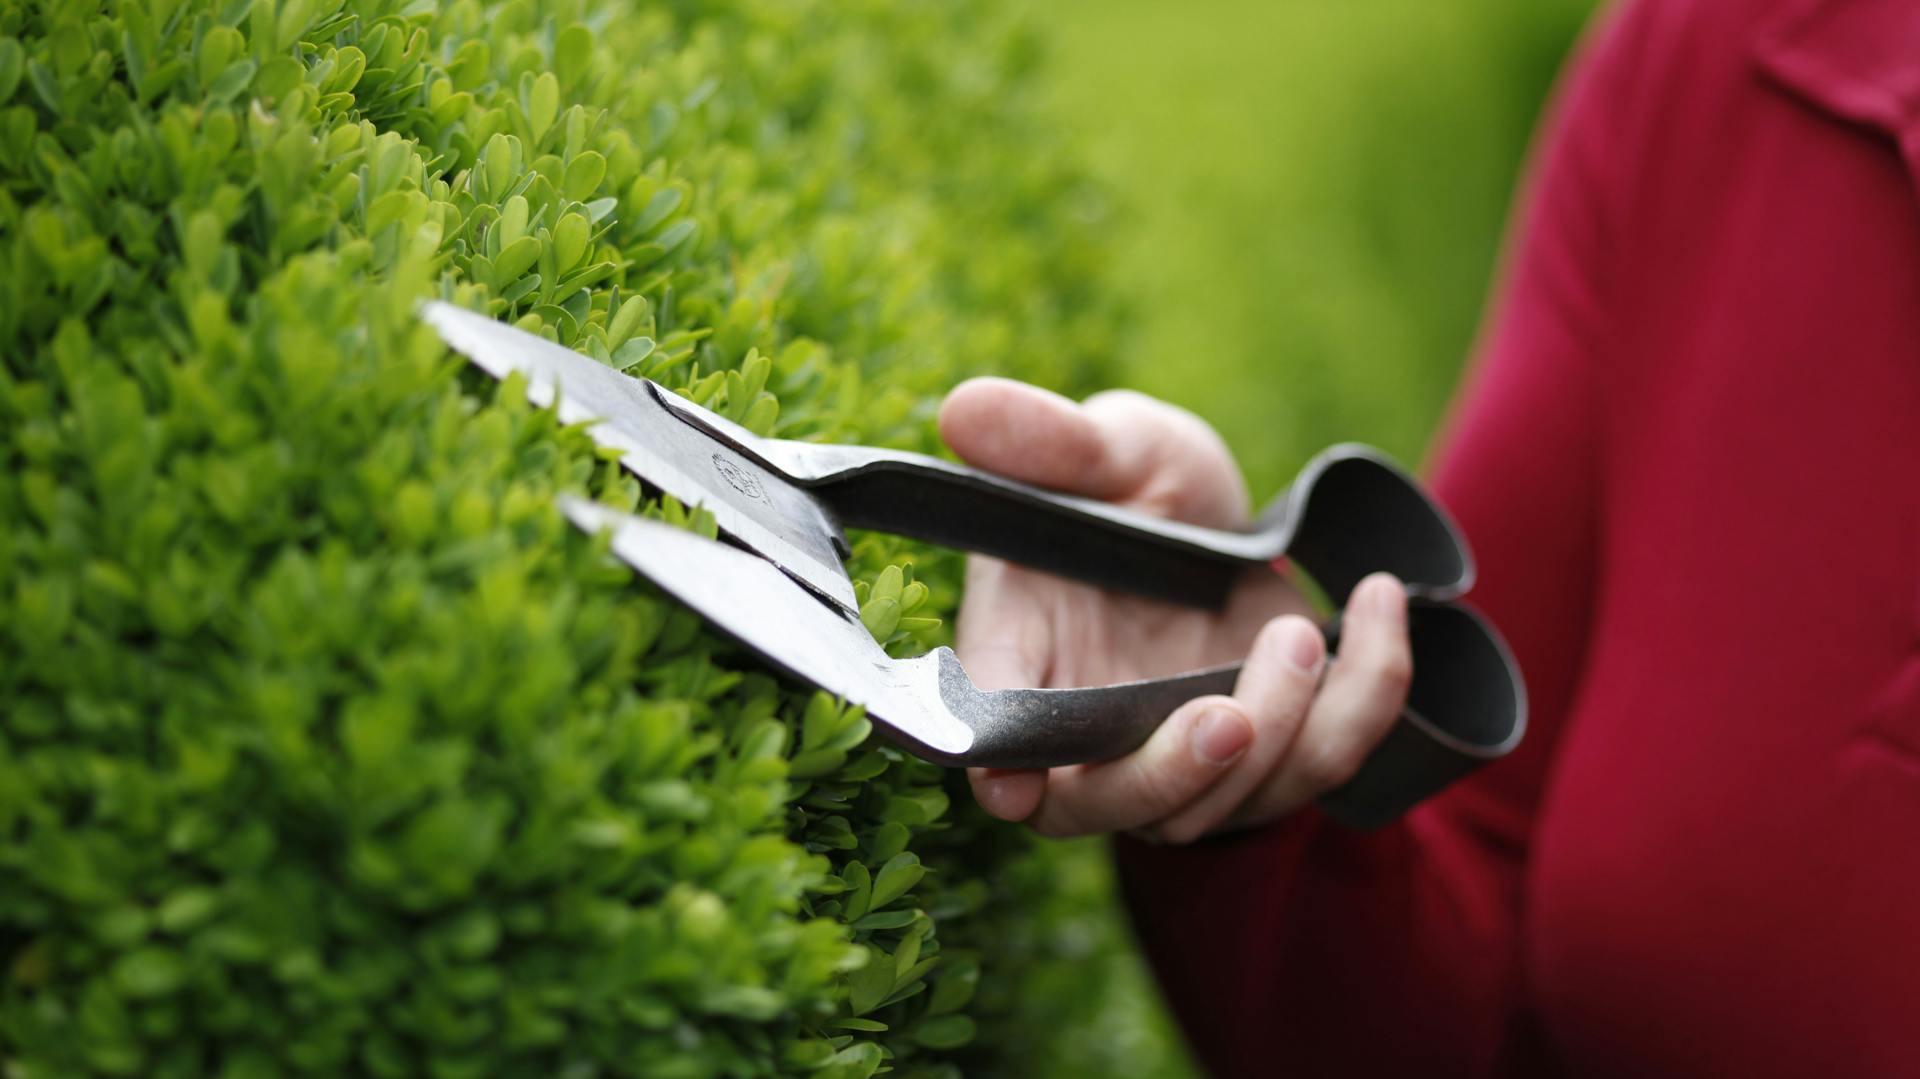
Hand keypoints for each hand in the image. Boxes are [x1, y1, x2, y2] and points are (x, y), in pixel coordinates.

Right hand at [939, 377, 1414, 842]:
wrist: (1214, 518)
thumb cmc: (1131, 486)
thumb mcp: (1106, 446)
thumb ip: (1047, 439)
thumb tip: (964, 409)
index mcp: (1020, 662)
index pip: (991, 738)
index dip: (999, 770)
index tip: (1014, 782)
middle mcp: (1089, 738)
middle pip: (1113, 806)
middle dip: (1173, 777)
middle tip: (1229, 719)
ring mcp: (1182, 763)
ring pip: (1228, 803)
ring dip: (1281, 727)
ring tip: (1297, 626)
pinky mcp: (1271, 760)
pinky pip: (1329, 759)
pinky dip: (1369, 693)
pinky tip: (1377, 601)